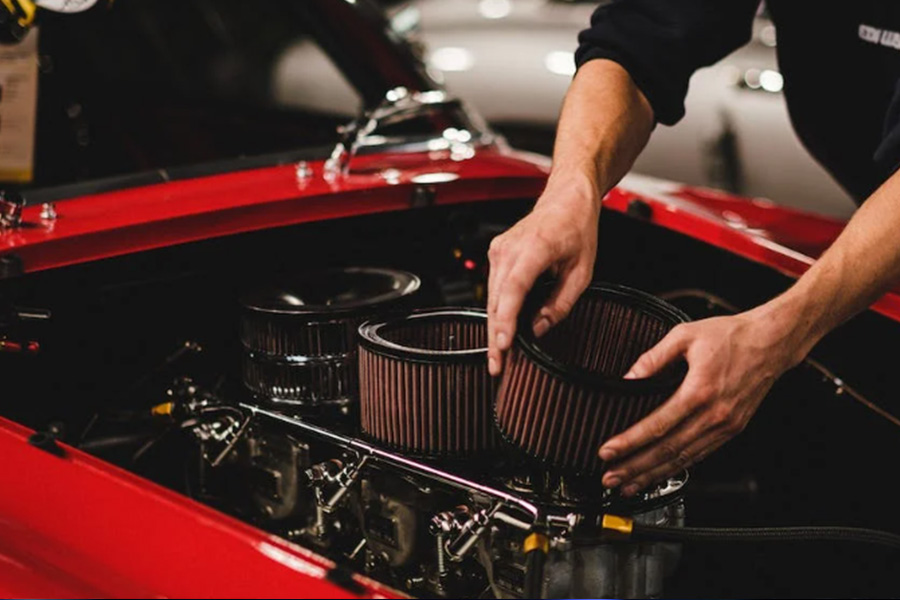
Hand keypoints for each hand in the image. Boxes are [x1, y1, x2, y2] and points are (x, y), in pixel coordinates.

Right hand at [487, 172, 599, 374]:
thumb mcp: (582, 271)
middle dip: (496, 336)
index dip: (506, 321)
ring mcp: (499, 251)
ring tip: (499, 355)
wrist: (566, 199)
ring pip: (492, 298)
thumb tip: (539, 328)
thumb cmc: (576, 227)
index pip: (513, 291)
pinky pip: (494, 289)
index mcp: (534, 248)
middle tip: (498, 366)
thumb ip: (561, 304)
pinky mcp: (496, 255)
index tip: (504, 345)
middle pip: (497, 301)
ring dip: (495, 327)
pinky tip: (502, 330)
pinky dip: (498, 311)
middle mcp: (509, 249)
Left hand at [598, 310, 803, 495]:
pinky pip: (700, 455)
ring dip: (653, 475)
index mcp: (699, 391)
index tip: (607, 452)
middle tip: (610, 478)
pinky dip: (677, 469)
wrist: (772, 342)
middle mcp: (714, 414)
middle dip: (635, 468)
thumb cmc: (731, 336)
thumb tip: (628, 377)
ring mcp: (725, 426)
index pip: (656, 425)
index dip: (629, 442)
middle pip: (667, 450)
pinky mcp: (732, 430)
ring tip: (629, 485)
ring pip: (683, 459)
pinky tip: (660, 474)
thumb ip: (653, 357)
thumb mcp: (685, 335)